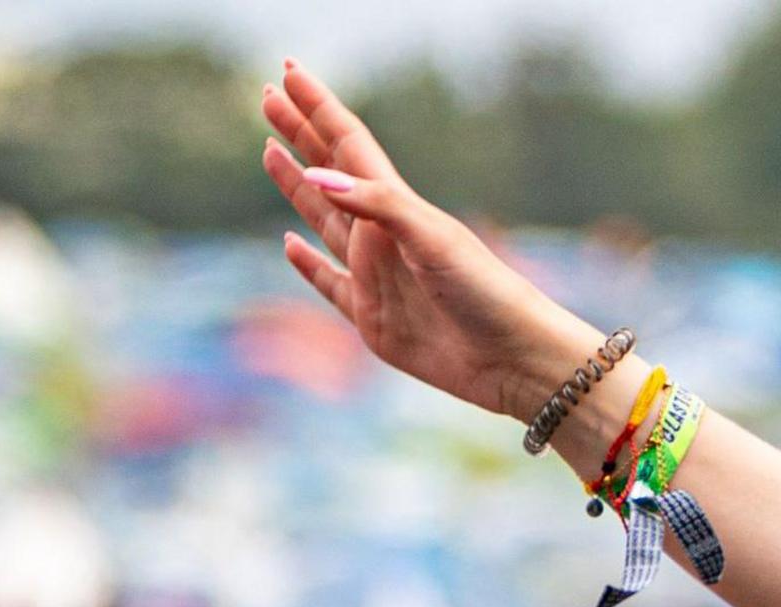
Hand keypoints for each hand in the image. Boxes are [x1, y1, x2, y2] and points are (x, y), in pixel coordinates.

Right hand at [257, 60, 595, 420]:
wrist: (513, 359)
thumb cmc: (486, 291)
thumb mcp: (432, 238)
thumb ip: (376, 204)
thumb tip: (315, 174)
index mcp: (398, 206)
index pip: (347, 143)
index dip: (317, 108)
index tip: (287, 73)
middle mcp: (383, 236)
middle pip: (329, 173)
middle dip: (299, 135)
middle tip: (267, 98)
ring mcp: (375, 276)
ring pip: (323, 220)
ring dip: (297, 187)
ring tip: (272, 152)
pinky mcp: (372, 318)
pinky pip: (328, 282)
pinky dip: (307, 263)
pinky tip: (290, 242)